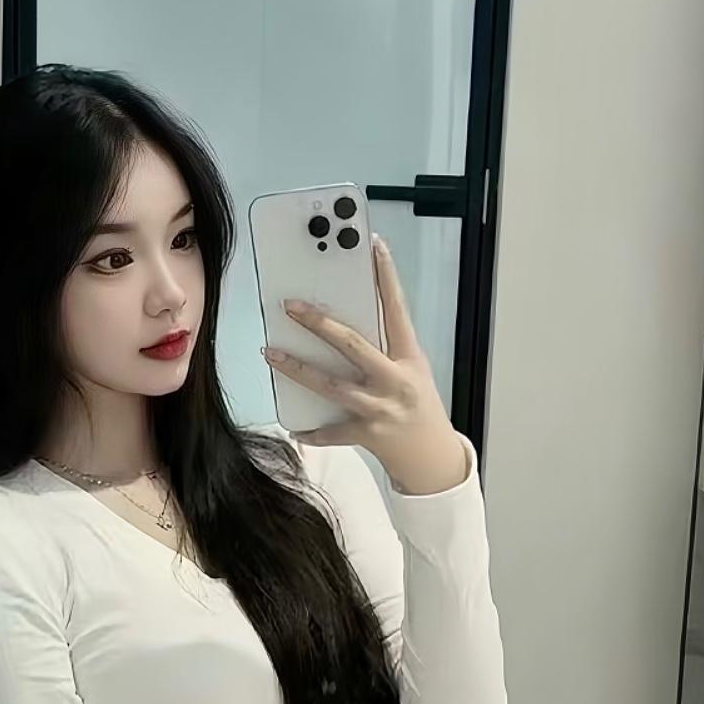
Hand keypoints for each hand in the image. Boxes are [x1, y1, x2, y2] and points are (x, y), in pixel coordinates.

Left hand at [260, 234, 469, 493]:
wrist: (432, 456)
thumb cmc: (418, 405)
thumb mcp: (412, 370)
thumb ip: (384, 347)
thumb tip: (342, 323)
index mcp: (409, 357)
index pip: (397, 310)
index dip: (387, 277)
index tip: (374, 247)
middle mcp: (394, 380)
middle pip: (352, 345)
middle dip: (319, 324)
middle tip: (291, 306)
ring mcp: (379, 408)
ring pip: (332, 386)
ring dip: (298, 370)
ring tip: (271, 354)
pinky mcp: (367, 434)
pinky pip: (332, 432)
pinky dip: (311, 432)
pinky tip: (293, 427)